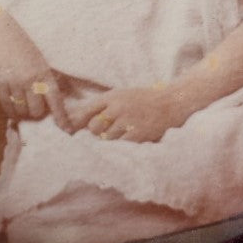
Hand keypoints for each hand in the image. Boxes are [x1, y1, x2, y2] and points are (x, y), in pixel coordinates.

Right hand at [0, 16, 70, 130]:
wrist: (0, 32)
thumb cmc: (22, 47)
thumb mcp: (39, 60)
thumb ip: (45, 79)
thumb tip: (52, 101)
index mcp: (44, 73)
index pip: (56, 99)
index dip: (61, 116)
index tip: (67, 130)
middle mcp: (31, 79)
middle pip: (37, 111)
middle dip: (36, 114)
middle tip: (33, 109)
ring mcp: (14, 81)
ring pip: (21, 111)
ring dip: (22, 113)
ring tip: (21, 107)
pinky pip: (7, 106)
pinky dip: (10, 111)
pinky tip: (11, 109)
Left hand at [67, 86, 190, 142]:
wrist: (171, 102)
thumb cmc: (144, 99)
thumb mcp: (122, 95)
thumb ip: (103, 105)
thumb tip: (78, 119)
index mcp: (112, 96)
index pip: (86, 110)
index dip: (77, 123)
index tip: (71, 132)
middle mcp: (117, 108)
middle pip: (94, 127)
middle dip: (97, 133)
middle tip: (106, 133)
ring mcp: (127, 121)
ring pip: (106, 139)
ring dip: (110, 141)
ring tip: (121, 136)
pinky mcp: (137, 134)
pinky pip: (120, 146)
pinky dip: (121, 147)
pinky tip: (128, 142)